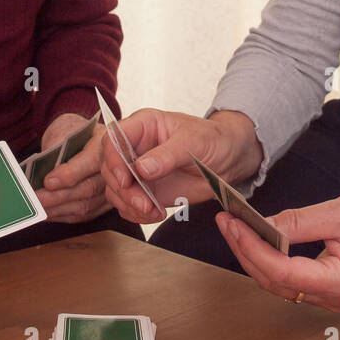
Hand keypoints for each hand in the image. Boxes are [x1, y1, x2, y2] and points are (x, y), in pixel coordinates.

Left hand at [34, 112, 112, 223]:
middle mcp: (115, 167)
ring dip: (58, 209)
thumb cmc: (73, 132)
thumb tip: (44, 168)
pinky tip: (46, 212)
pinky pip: (84, 215)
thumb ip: (58, 145)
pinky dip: (63, 215)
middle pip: (88, 188)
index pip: (91, 161)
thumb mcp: (65, 128)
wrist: (85, 139)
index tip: (48, 181)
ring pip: (86, 205)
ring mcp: (112, 188)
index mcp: (107, 142)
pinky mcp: (104, 204)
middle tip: (36, 199)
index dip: (69, 174)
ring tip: (37, 208)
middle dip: (59, 196)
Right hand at [99, 108, 262, 223]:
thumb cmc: (213, 139)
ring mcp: (138, 170)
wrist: (229, 159)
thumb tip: (142, 168)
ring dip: (129, 204)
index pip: (113, 138)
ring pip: (116, 189)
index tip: (125, 179)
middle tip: (143, 203)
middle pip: (110, 167)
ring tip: (153, 211)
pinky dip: (137, 213)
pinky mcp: (146, 190)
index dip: (113, 159)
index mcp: (143, 125)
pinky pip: (129, 204)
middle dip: (123, 189)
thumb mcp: (193, 142)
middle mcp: (135, 147)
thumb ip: (167, 155)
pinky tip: (155, 214)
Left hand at [216, 191, 339, 310]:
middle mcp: (332, 297)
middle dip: (245, 250)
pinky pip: (286, 278)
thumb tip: (261, 226)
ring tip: (234, 226)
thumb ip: (297, 222)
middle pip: (274, 280)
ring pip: (276, 282)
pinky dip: (267, 258)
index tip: (234, 225)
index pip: (283, 271)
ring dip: (252, 255)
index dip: (254, 248)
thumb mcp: (338, 213)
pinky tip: (254, 238)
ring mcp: (327, 296)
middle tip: (226, 221)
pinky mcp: (323, 287)